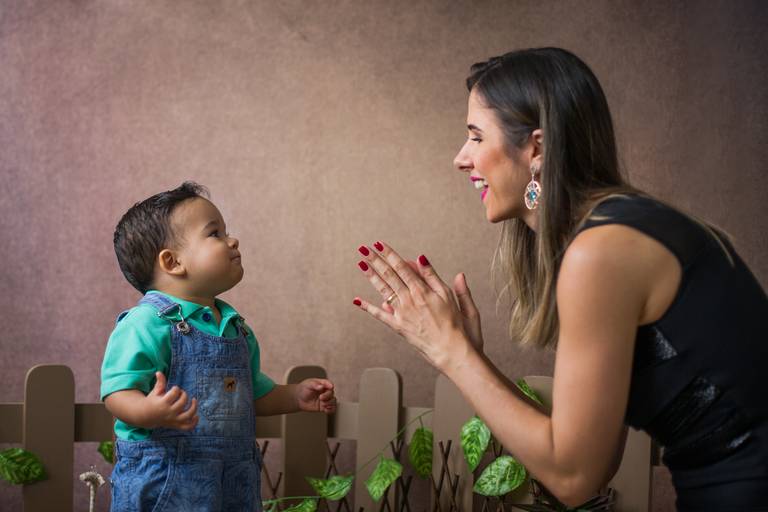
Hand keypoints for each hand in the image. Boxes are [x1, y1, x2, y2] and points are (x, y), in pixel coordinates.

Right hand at [143, 372, 198, 430]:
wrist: (145, 416)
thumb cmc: (152, 401)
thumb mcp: (155, 391)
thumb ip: (160, 382)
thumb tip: (159, 372)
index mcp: (163, 403)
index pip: (175, 393)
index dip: (176, 388)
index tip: (174, 389)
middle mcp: (168, 412)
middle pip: (182, 402)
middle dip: (184, 395)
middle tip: (181, 394)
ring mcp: (173, 420)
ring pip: (187, 415)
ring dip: (193, 407)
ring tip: (194, 400)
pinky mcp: (175, 425)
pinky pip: (187, 427)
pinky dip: (194, 423)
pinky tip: (196, 416)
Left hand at [295, 378, 336, 413]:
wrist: (298, 399)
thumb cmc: (303, 389)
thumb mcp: (308, 384)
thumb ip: (315, 385)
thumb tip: (321, 386)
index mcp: (322, 384)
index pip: (329, 384)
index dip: (330, 386)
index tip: (330, 387)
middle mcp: (325, 392)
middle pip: (331, 393)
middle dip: (327, 396)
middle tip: (321, 398)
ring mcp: (325, 400)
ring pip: (333, 401)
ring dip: (329, 403)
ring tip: (323, 404)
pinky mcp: (323, 407)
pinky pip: (330, 409)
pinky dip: (330, 410)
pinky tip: (326, 410)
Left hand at [353, 242, 481, 369]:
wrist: (451, 351)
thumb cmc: (457, 325)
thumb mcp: (449, 296)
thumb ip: (434, 276)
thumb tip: (421, 258)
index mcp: (422, 291)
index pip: (402, 267)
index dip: (389, 254)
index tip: (379, 244)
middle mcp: (409, 300)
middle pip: (389, 275)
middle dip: (375, 260)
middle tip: (363, 248)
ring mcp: (402, 313)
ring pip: (383, 290)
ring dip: (371, 276)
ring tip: (361, 264)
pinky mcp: (398, 327)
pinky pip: (380, 315)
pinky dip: (368, 308)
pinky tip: (358, 300)